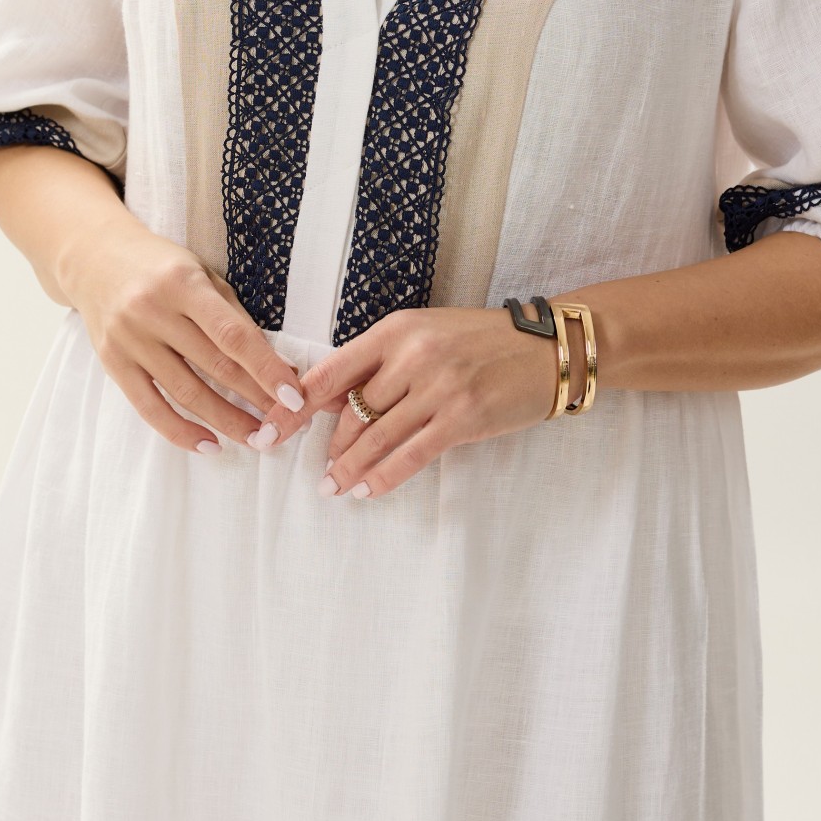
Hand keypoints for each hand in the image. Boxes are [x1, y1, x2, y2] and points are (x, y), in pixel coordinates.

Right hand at [59, 212, 311, 454]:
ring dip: (225, 421)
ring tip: (255, 437)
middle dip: (254, 398)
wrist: (93, 258)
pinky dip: (180, 431)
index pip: (233, 336)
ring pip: (185, 392)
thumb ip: (234, 318)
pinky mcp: (112, 363)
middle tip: (284, 422)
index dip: (266, 369)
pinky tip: (209, 445)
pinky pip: (149, 407)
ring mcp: (129, 339)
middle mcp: (152, 311)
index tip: (294, 395)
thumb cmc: (160, 266)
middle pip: (213, 367)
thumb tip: (279, 366)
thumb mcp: (201, 274)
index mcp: (182, 283)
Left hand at [296, 305, 564, 498]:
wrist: (547, 348)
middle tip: (318, 469)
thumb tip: (324, 397)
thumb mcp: (425, 334)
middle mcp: (412, 355)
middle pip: (352, 410)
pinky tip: (367, 491)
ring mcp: (438, 388)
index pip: (331, 370)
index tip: (273, 430)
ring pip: (376, 437)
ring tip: (332, 487)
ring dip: (349, 468)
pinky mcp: (463, 418)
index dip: (296, 404)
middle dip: (329, 445)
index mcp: (396, 329)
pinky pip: (411, 455)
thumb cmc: (482, 341)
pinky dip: (384, 477)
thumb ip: (378, 362)